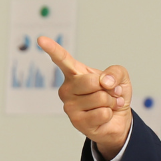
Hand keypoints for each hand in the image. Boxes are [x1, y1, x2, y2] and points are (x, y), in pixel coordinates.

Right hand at [38, 37, 131, 160]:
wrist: (117, 119)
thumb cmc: (114, 96)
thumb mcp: (120, 77)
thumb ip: (115, 72)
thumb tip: (105, 81)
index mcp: (74, 73)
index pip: (62, 59)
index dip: (52, 49)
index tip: (41, 39)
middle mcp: (67, 88)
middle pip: (91, 81)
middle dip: (108, 88)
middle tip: (109, 93)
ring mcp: (69, 106)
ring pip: (100, 98)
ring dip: (111, 102)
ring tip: (107, 105)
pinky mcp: (76, 121)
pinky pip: (102, 113)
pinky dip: (110, 114)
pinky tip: (105, 115)